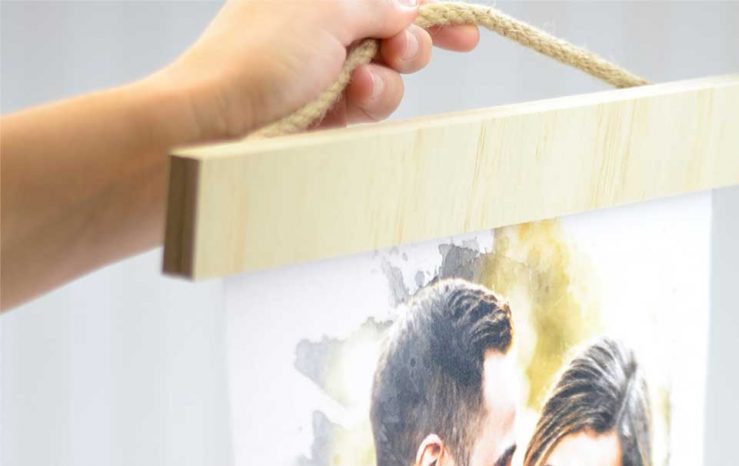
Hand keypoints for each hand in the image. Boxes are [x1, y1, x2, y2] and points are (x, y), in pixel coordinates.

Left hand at [163, 0, 479, 140]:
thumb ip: (376, 5)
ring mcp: (326, 73)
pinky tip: (353, 100)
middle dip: (411, 45)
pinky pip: (369, 107)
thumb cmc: (258, 56)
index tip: (464, 30)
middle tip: (403, 53)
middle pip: (395, 34)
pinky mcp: (326, 115)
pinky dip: (370, 102)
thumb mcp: (325, 11)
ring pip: (387, 75)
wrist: (217, 124)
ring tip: (360, 84)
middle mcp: (323, 27)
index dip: (426, 10)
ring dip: (387, 78)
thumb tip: (408, 6)